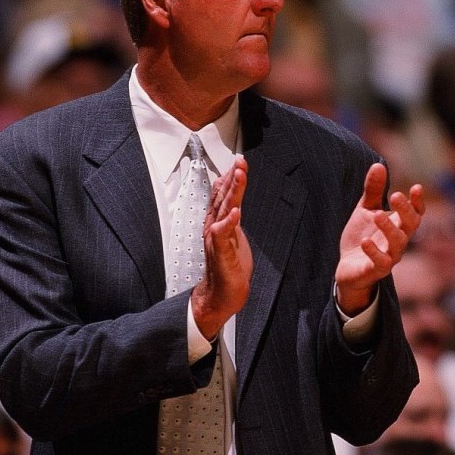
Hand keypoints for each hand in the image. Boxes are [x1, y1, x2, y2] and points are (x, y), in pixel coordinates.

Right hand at [191, 156, 252, 339]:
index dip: (230, 177)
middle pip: (224, 198)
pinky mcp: (220, 254)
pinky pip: (223, 236)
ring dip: (231, 193)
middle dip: (233, 178)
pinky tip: (234, 213)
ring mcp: (216, 240)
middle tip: (240, 161)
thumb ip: (230, 218)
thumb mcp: (232, 236)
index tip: (238, 161)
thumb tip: (233, 201)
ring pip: (224, 211)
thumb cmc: (228, 267)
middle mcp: (214, 227)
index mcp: (218, 222)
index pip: (223, 195)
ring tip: (239, 176)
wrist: (221, 294)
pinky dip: (227, 224)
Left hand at [335, 163, 424, 314]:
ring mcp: (389, 257)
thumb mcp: (365, 211)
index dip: (417, 202)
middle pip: (410, 226)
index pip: (415, 213)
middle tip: (395, 195)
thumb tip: (378, 165)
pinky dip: (374, 252)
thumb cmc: (362, 237)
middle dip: (405, 211)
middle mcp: (398, 241)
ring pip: (397, 244)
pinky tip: (365, 241)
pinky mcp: (375, 270)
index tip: (416, 187)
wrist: (348, 268)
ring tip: (377, 214)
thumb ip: (372, 191)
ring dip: (389, 228)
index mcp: (398, 226)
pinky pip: (380, 263)